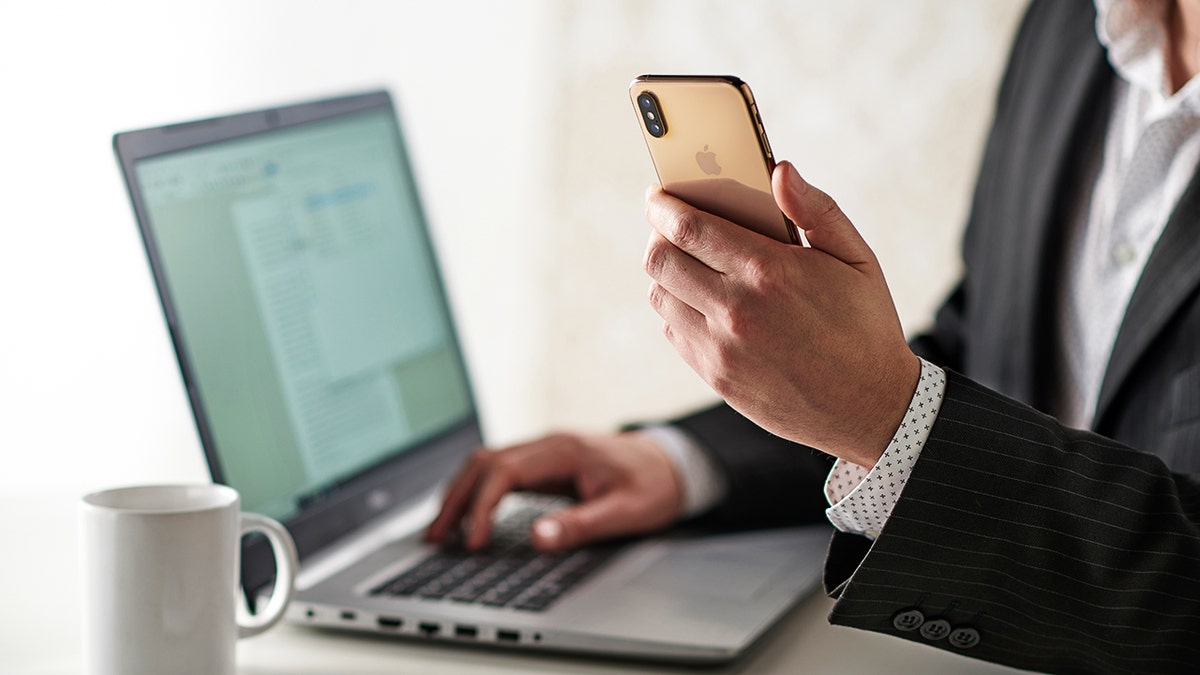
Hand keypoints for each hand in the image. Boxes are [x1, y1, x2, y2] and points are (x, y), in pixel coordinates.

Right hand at [425, 431, 683, 551]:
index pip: (504, 472)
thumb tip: (537, 538)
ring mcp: (544, 449)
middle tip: (435, 537)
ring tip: (441, 530)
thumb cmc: (653, 485)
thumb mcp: (626, 511)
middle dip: (456, 499)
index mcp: (564, 450)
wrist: (673, 462)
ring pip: (487, 462)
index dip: (481, 507)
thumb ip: (581, 524)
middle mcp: (548, 443)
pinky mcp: (544, 461)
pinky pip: (499, 470)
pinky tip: (468, 514)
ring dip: (460, 493)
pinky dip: (477, 490)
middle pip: (485, 462)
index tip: (472, 541)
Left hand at [642, 160, 919, 467]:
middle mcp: (736, 311)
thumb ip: (816, 210)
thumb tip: (780, 170)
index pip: (689, 228)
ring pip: (661, 296)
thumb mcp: (856, 259)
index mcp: (769, 272)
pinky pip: (674, 331)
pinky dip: (680, 309)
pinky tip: (704, 302)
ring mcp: (722, 349)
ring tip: (688, 263)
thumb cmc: (865, 324)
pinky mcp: (717, 377)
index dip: (663, 206)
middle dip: (657, 235)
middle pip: (660, 260)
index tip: (656, 196)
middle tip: (668, 226)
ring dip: (667, 274)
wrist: (871, 408)